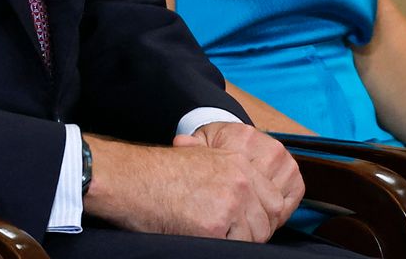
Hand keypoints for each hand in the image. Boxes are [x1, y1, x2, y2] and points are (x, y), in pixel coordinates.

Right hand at [84, 126, 301, 241]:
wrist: (131, 179)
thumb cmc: (158, 173)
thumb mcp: (201, 159)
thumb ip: (229, 176)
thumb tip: (251, 201)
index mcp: (238, 163)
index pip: (274, 200)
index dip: (265, 218)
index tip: (252, 225)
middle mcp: (239, 181)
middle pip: (267, 221)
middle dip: (252, 233)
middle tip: (231, 234)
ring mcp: (229, 203)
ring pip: (252, 238)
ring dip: (235, 241)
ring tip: (212, 235)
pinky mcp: (213, 225)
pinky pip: (231, 247)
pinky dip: (219, 246)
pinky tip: (200, 236)